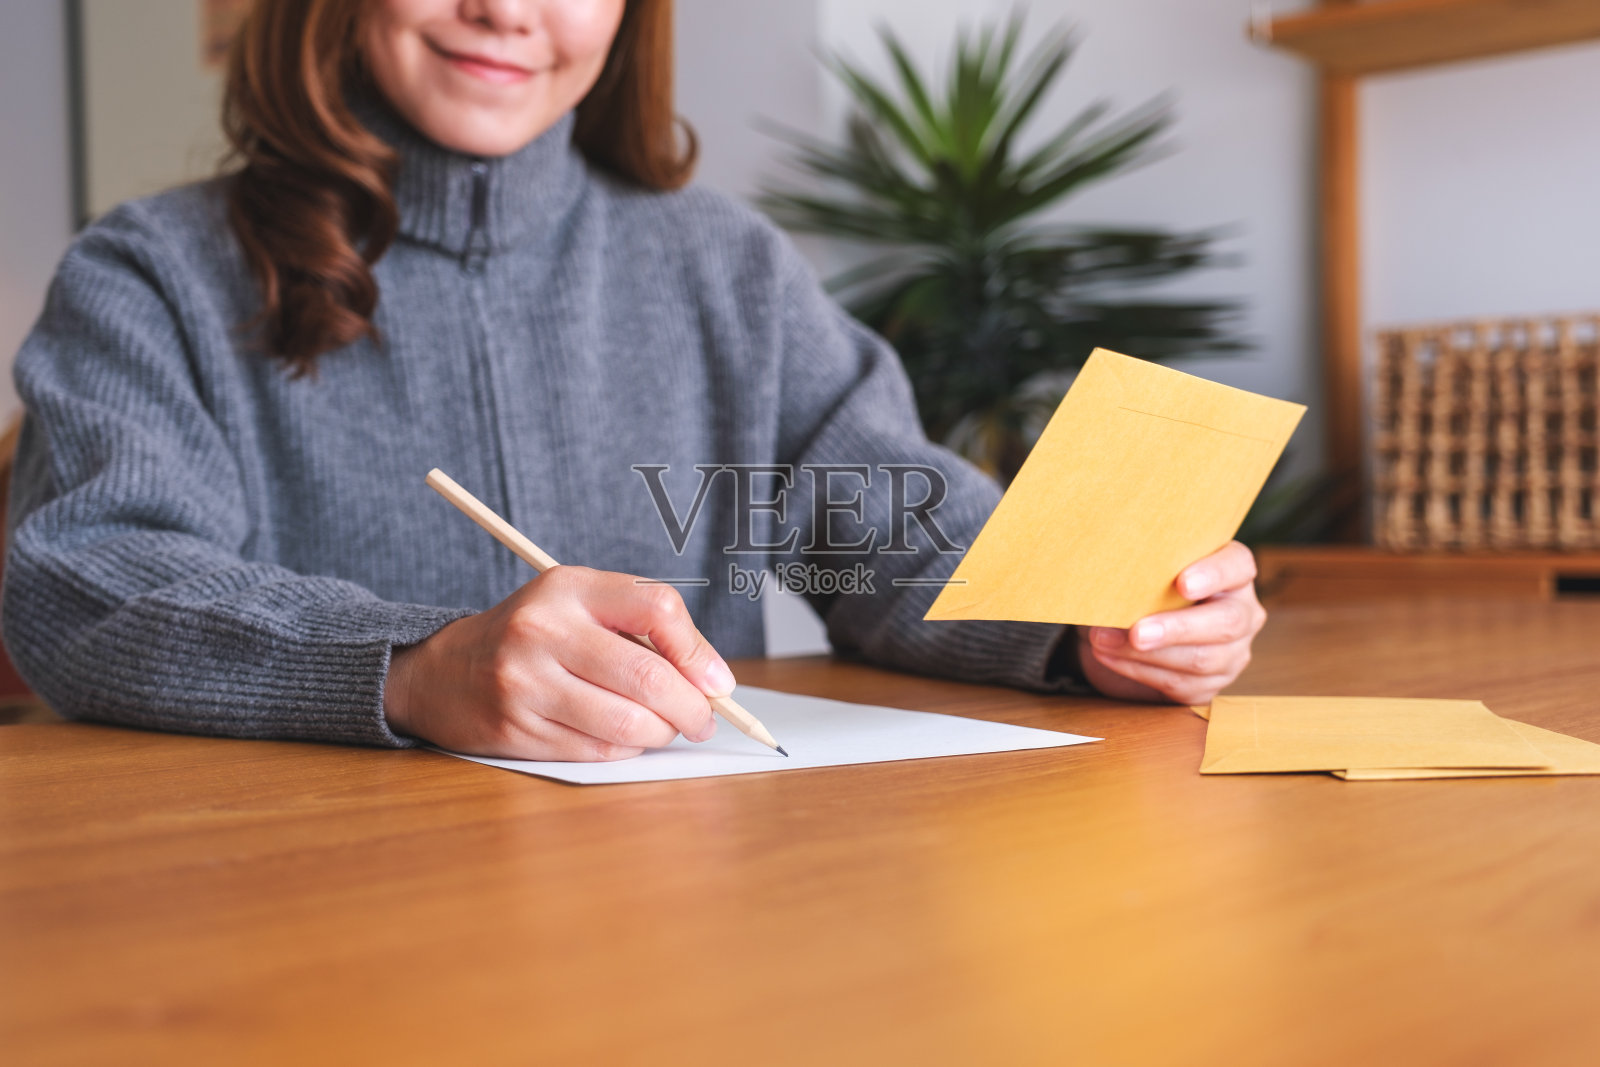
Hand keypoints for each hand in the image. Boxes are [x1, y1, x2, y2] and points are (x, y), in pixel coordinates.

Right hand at [384, 566, 734, 760]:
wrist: (442, 671)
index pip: (656, 608)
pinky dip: (627, 750)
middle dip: (692, 708)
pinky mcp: (517, 730)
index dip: (698, 650)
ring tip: (666, 729)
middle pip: (649, 677)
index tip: (717, 681)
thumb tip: (712, 679)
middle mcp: (544, 631)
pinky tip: (626, 739)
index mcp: (568, 587)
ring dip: (662, 734)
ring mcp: (526, 684)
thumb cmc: (533, 634)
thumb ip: (642, 627)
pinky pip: (598, 750)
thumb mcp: (578, 604)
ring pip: (627, 724)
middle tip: (704, 720)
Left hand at [1078, 541, 1264, 705]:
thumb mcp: (1143, 572)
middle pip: (1226, 622)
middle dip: (1177, 628)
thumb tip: (1111, 578)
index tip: (1182, 583)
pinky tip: (1109, 656)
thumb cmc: (1139, 588)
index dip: (1213, 574)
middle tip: (1137, 632)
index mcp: (1233, 572)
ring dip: (1146, 654)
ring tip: (1102, 641)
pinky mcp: (1210, 684)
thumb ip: (1141, 569)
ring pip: (1202, 659)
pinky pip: (1179, 684)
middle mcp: (1242, 612)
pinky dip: (1137, 670)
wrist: (1125, 630)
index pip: (1237, 566)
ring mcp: (1232, 652)